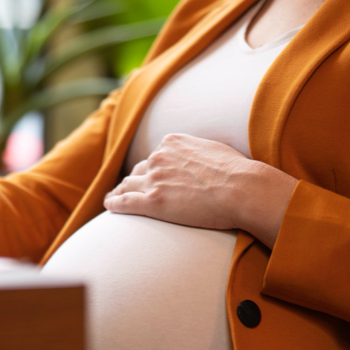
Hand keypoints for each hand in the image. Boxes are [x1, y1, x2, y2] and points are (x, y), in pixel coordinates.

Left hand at [102, 134, 297, 247]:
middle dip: (133, 180)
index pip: (155, 156)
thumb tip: (198, 158)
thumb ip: (197, 151)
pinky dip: (114, 204)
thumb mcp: (213, 149)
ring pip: (127, 186)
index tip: (149, 176)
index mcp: (172, 143)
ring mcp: (154, 180)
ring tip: (113, 199)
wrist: (241, 189)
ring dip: (119, 192)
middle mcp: (158, 158)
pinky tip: (109, 206)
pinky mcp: (153, 202)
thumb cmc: (236, 172)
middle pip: (138, 171)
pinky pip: (125, 202)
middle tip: (126, 189)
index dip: (151, 168)